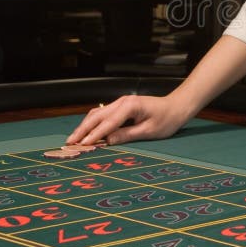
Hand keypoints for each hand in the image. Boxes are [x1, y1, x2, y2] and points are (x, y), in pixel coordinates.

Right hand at [66, 95, 186, 145]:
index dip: (94, 134)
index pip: (108, 122)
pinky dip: (92, 123)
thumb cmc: (166, 119)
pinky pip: (103, 114)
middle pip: (97, 116)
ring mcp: (120, 103)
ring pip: (97, 114)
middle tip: (69, 143)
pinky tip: (85, 132)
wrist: (176, 106)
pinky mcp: (121, 107)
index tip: (82, 145)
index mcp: (130, 106)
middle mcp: (122, 102)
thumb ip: (128, 135)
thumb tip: (107, 141)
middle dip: (82, 129)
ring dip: (84, 126)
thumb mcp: (149, 131)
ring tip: (73, 139)